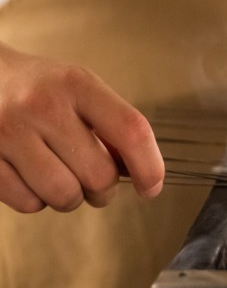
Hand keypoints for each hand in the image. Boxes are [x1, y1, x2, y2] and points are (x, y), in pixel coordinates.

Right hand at [0, 44, 164, 213]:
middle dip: (104, 187)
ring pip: (65, 195)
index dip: (148, 164)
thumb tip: (138, 171)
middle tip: (95, 177)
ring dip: (72, 196)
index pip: (130, 129)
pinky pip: (30, 204)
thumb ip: (109, 123)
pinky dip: (38, 199)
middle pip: (99, 174)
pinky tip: (32, 174)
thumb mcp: (78, 87)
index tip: (152, 185)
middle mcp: (44, 106)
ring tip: (63, 174)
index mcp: (76, 83)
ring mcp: (11, 133)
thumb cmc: (39, 86)